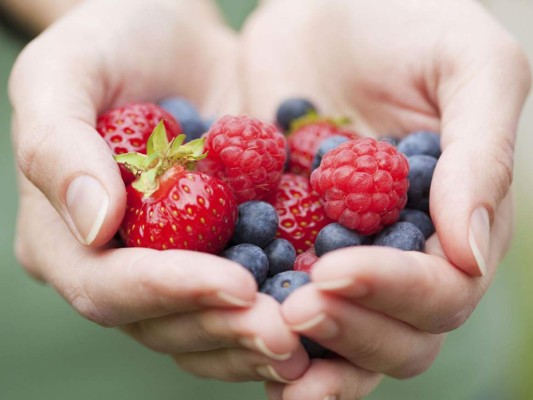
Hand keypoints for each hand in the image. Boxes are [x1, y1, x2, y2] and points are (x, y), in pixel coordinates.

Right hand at [9, 0, 307, 382]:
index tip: (234, 284)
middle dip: (224, 327)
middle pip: (161, 323)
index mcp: (63, 237)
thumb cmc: (110, 44)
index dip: (169, 291)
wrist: (174, 40)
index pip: (108, 285)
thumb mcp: (64, 72)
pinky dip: (277, 311)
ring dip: (255, 338)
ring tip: (307, 337)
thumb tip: (94, 227)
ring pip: (205, 327)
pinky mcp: (218, 253)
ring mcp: (171, 265)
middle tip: (285, 332)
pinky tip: (318, 314)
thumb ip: (59, 146)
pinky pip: (242, 299)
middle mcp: (116, 265)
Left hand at [242, 0, 529, 397]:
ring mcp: (337, 253)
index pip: (441, 293)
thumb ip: (483, 156)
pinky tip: (227, 326)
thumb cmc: (402, 20)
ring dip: (302, 350)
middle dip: (348, 330)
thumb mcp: (467, 65)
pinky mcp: (283, 242)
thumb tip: (471, 255)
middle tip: (295, 309)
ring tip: (259, 334)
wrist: (319, 6)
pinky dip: (254, 323)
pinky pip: (272, 299)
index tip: (337, 270)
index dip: (395, 293)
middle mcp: (397, 252)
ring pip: (334, 336)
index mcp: (451, 222)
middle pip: (393, 336)